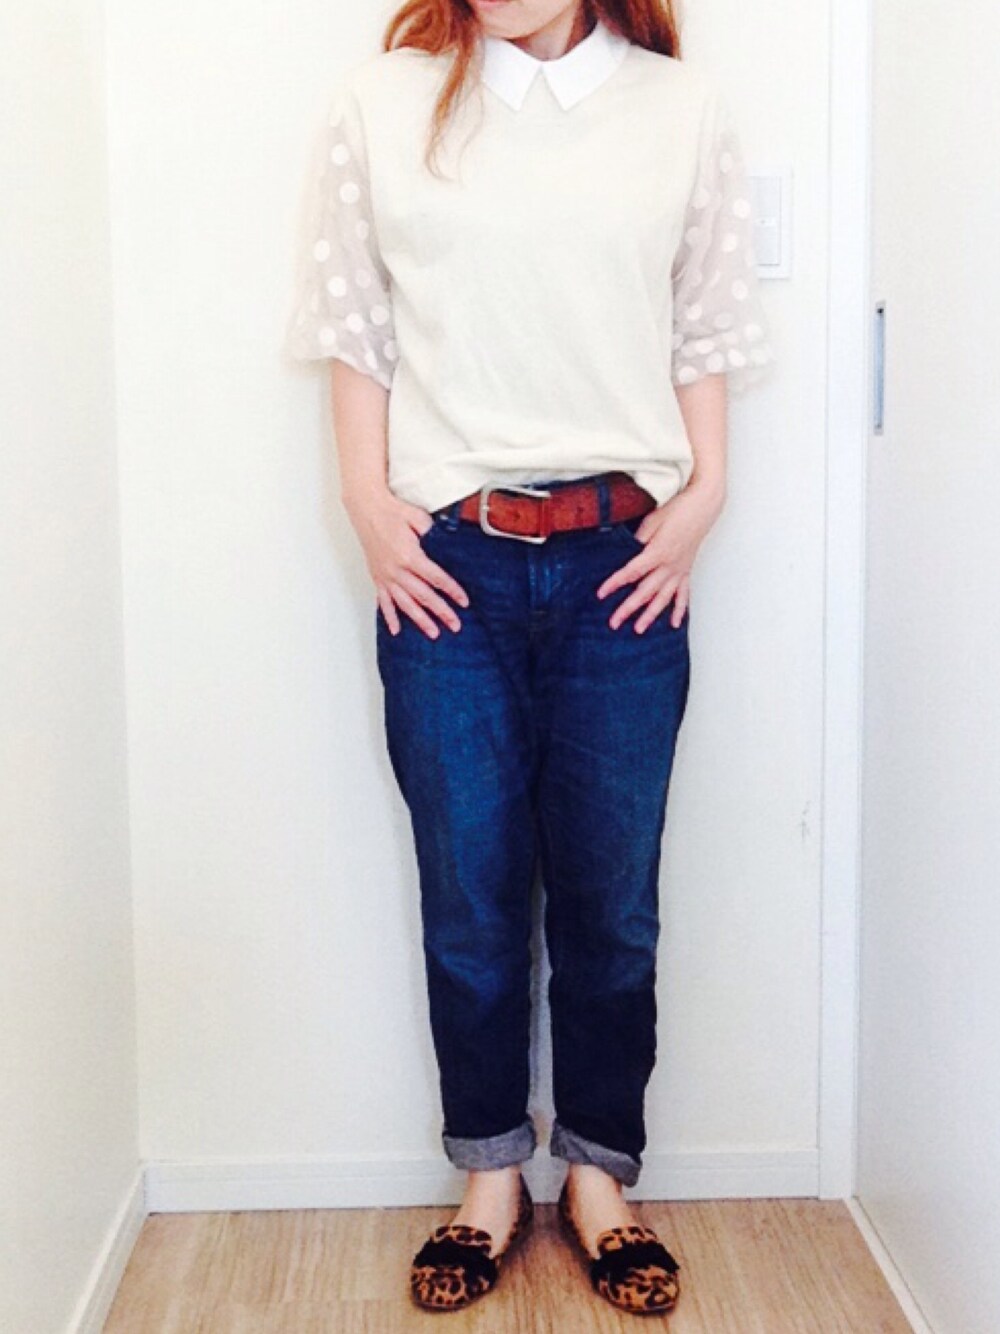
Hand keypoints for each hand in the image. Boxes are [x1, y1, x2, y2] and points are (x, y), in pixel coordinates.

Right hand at [344, 488, 469, 638]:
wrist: (367, 508)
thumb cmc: (393, 511)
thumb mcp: (419, 518)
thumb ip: (434, 534)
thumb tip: (449, 546)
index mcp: (409, 556)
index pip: (436, 578)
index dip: (452, 591)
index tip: (464, 602)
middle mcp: (396, 570)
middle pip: (423, 596)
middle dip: (441, 612)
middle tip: (455, 626)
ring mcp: (385, 576)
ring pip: (405, 604)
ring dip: (420, 620)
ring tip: (433, 633)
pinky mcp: (377, 577)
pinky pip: (383, 602)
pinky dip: (389, 617)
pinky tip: (396, 631)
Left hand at [596, 482, 723, 631]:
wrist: (703, 506)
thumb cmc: (678, 510)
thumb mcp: (653, 520)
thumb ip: (639, 539)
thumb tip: (628, 552)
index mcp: (658, 552)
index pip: (631, 572)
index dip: (615, 583)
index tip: (601, 594)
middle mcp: (669, 565)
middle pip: (645, 592)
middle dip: (628, 608)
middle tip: (614, 623)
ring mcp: (680, 570)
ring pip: (663, 598)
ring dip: (651, 615)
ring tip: (639, 629)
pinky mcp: (687, 571)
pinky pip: (683, 594)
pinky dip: (679, 610)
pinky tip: (673, 623)